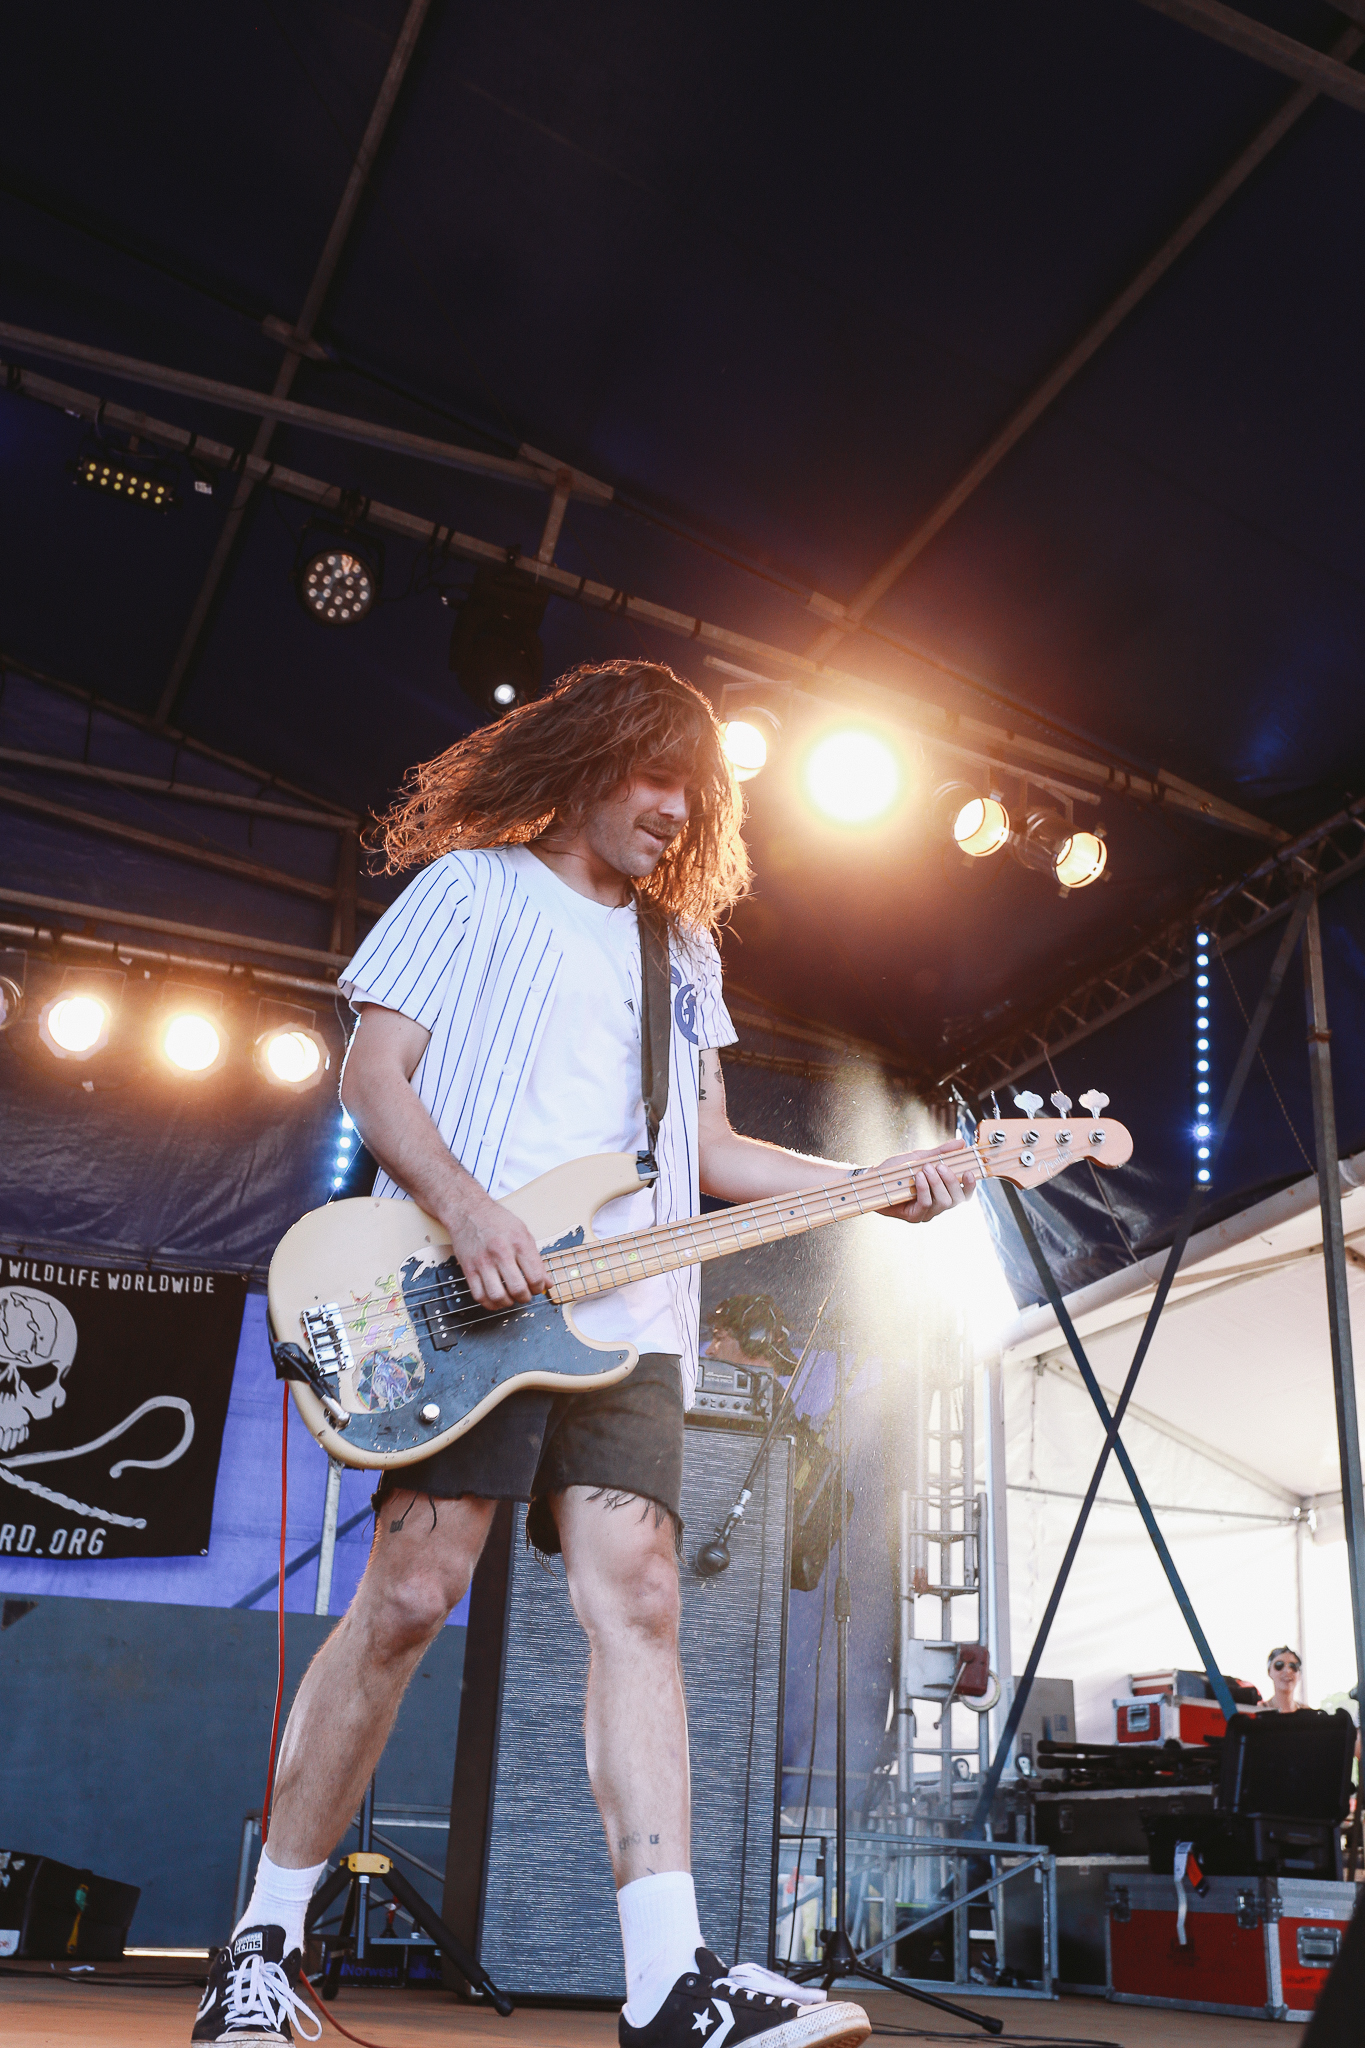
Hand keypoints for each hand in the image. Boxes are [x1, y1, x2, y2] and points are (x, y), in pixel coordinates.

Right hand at [443, 1189, 547, 1308]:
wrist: (468, 1211)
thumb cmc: (497, 1220)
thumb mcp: (523, 1233)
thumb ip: (536, 1259)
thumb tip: (547, 1283)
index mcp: (518, 1242)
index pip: (535, 1276)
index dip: (539, 1288)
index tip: (537, 1288)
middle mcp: (501, 1252)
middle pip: (517, 1289)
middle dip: (525, 1297)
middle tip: (525, 1294)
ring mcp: (483, 1262)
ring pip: (497, 1296)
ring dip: (508, 1303)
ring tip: (510, 1298)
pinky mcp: (468, 1268)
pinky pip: (479, 1295)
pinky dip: (490, 1303)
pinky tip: (496, 1298)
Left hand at [874, 1142, 975, 1223]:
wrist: (873, 1178)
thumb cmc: (896, 1170)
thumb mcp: (920, 1157)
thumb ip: (940, 1152)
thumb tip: (961, 1142)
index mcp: (943, 1192)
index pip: (965, 1194)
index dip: (970, 1185)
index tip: (969, 1172)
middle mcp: (938, 1205)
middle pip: (956, 1199)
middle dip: (950, 1180)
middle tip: (938, 1165)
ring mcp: (926, 1213)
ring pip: (943, 1202)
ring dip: (935, 1183)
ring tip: (925, 1169)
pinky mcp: (914, 1216)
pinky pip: (926, 1203)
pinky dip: (924, 1188)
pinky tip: (918, 1177)